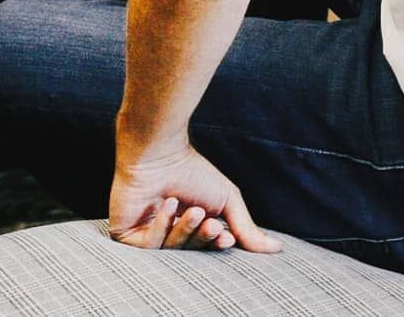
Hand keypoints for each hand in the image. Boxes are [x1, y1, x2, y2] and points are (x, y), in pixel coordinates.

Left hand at [108, 140, 279, 253]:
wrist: (158, 151)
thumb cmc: (191, 170)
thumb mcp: (227, 201)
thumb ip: (248, 229)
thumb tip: (277, 250)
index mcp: (190, 225)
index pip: (205, 249)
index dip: (216, 245)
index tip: (225, 235)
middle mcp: (168, 231)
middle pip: (190, 252)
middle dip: (201, 237)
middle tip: (205, 218)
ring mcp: (146, 234)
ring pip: (170, 251)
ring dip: (185, 230)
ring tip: (190, 208)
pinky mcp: (126, 234)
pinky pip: (149, 247)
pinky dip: (162, 226)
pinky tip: (166, 204)